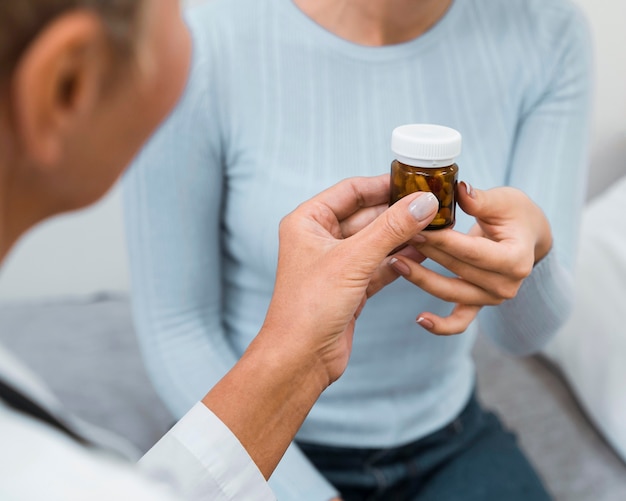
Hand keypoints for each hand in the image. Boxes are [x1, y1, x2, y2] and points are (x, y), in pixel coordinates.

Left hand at [260, 174, 437, 385]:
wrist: (301, 358)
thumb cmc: (310, 306)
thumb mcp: (353, 260)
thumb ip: (391, 228)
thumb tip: (424, 203)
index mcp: (308, 221)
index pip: (351, 191)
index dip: (384, 184)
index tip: (416, 181)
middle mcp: (320, 239)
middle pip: (367, 215)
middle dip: (398, 212)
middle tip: (433, 206)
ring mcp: (336, 263)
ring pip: (375, 241)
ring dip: (402, 236)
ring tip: (436, 228)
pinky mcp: (350, 286)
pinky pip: (379, 264)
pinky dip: (399, 260)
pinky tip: (424, 254)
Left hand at [389, 181, 551, 334]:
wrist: (527, 236)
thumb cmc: (515, 214)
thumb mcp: (503, 201)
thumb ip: (480, 200)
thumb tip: (458, 190)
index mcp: (515, 259)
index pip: (471, 251)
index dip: (442, 239)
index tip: (414, 225)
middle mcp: (506, 285)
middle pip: (457, 270)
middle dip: (426, 252)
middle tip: (397, 236)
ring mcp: (492, 298)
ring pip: (451, 293)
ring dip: (421, 279)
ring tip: (394, 261)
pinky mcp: (479, 304)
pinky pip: (459, 322)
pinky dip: (440, 325)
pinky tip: (419, 319)